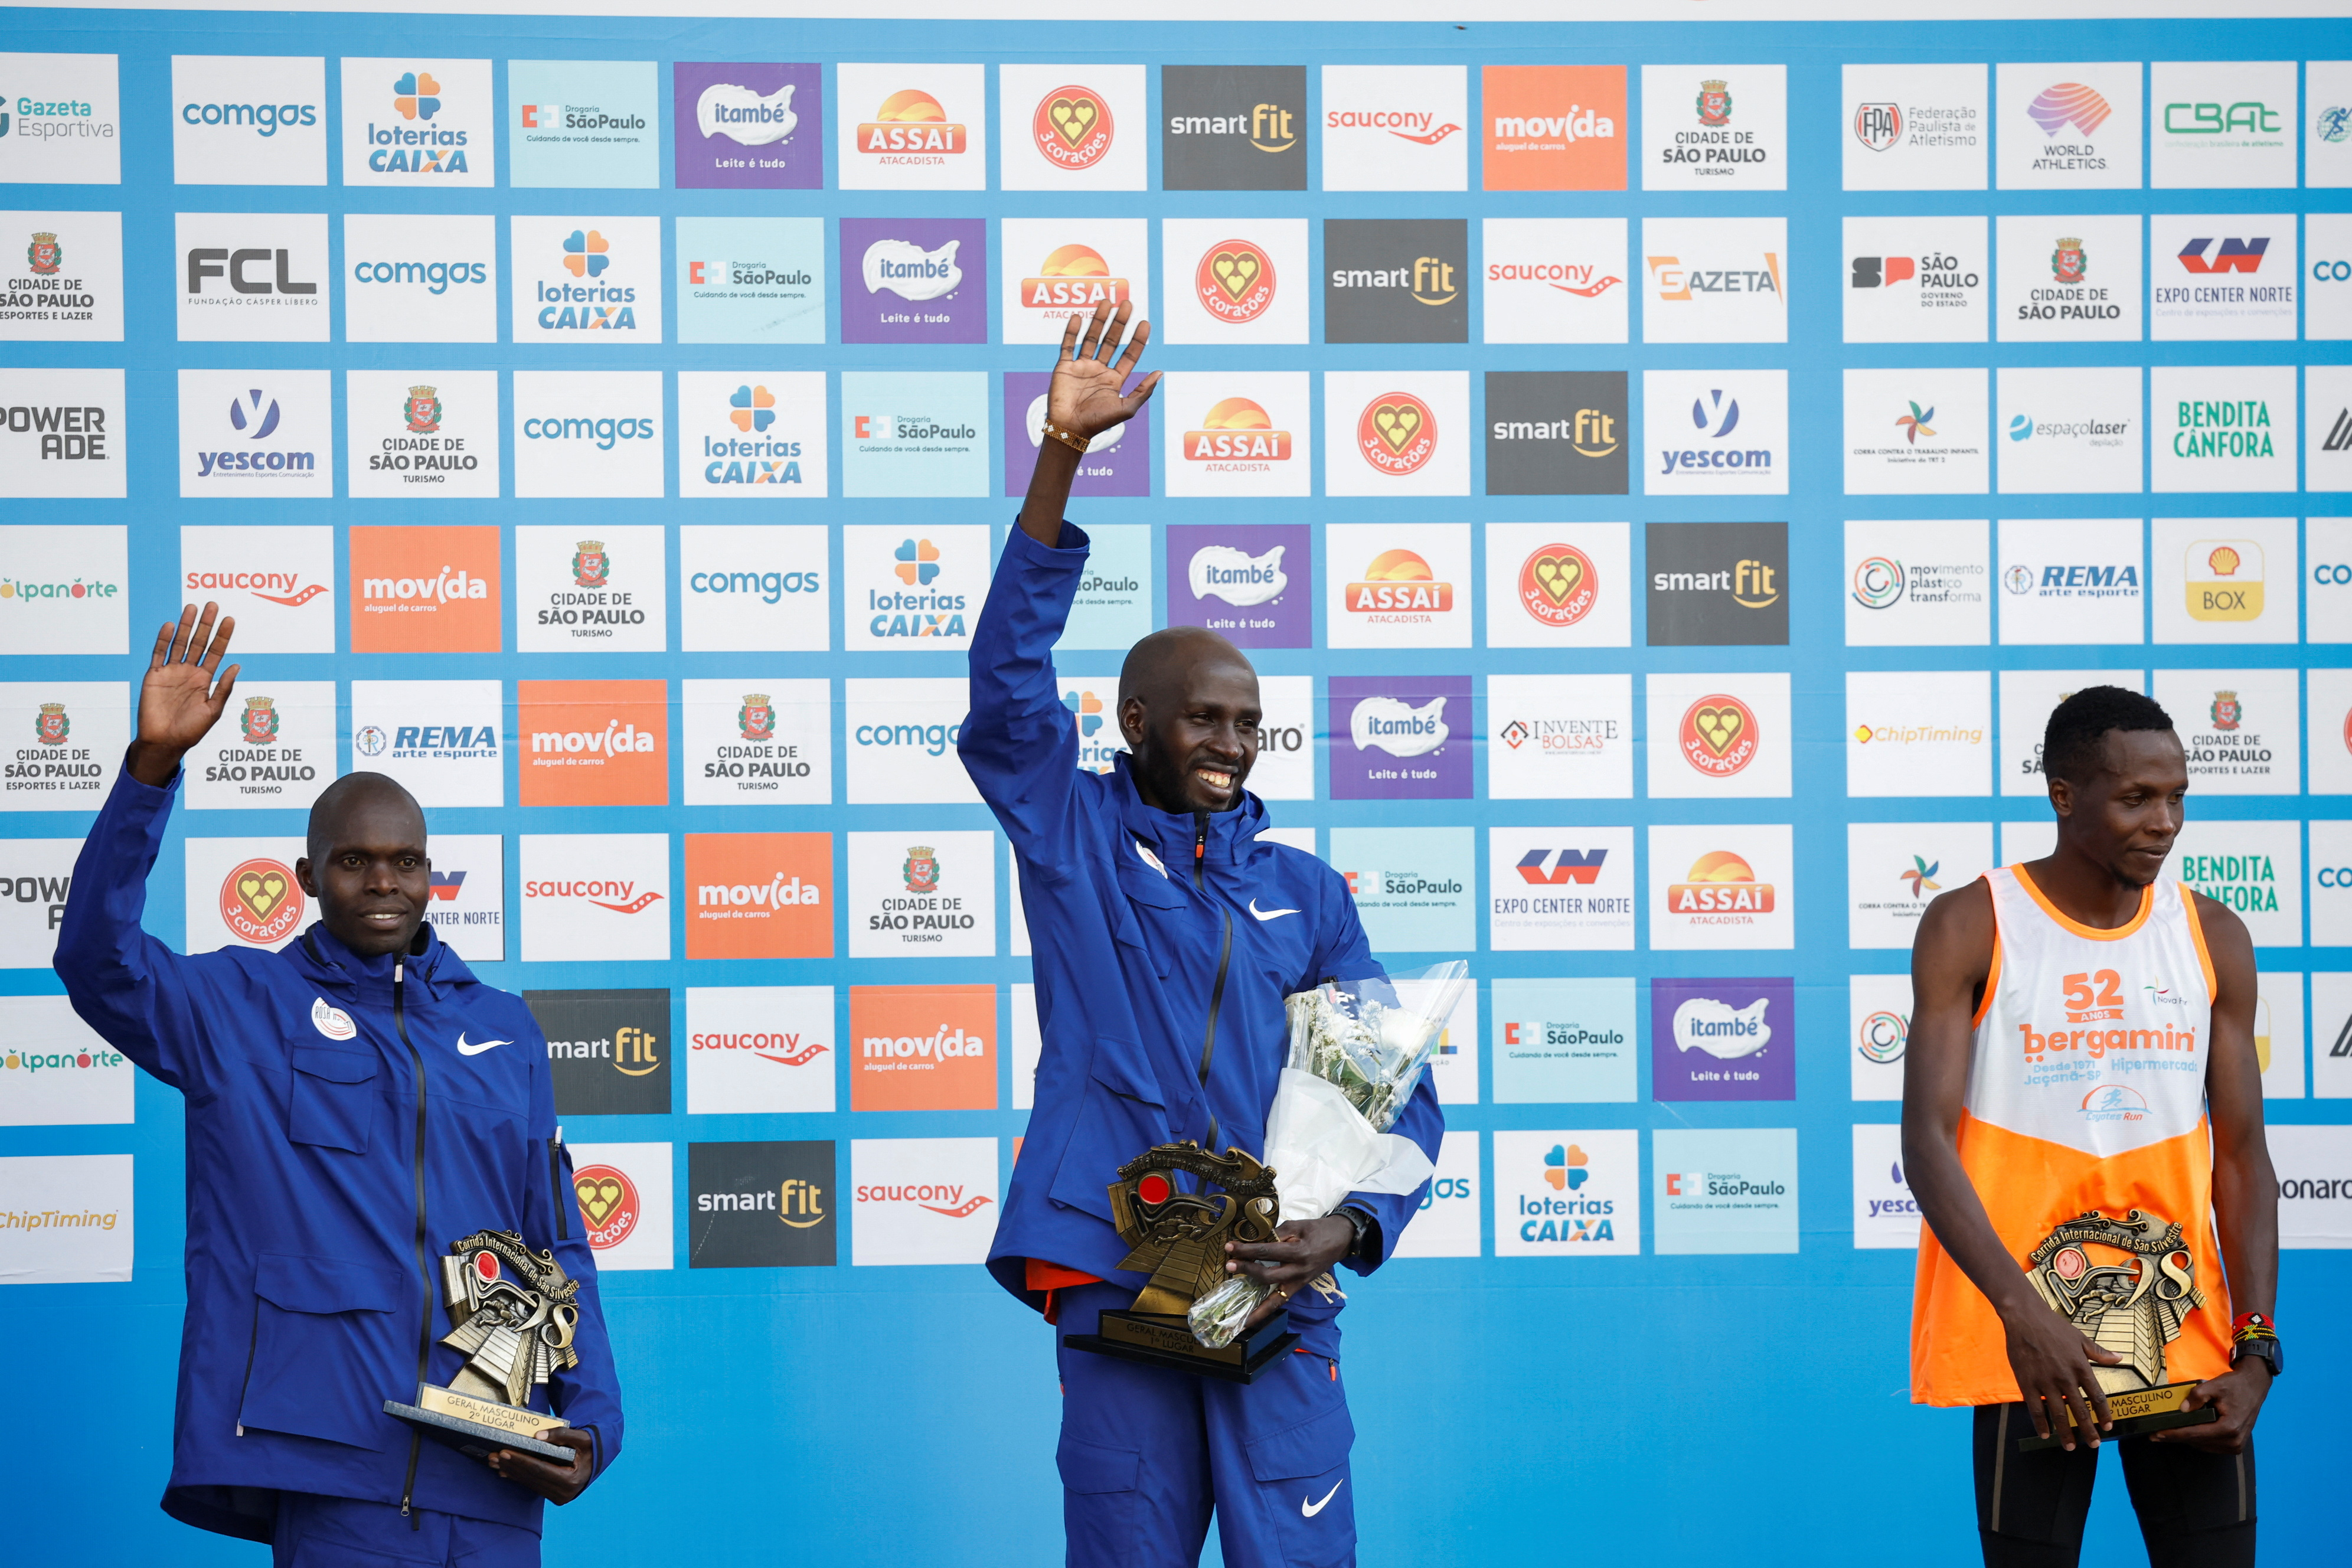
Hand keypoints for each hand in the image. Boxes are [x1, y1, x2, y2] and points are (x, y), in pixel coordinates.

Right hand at [126, 602, 238, 787]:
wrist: (165, 741)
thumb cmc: (191, 730)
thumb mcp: (213, 710)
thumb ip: (223, 688)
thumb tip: (236, 665)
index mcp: (205, 679)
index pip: (216, 652)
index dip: (222, 636)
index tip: (230, 620)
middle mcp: (189, 672)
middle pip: (199, 643)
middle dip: (206, 625)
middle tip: (213, 605)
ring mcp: (171, 672)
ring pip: (180, 643)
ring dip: (186, 626)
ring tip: (193, 608)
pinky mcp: (154, 675)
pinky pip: (159, 654)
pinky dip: (164, 639)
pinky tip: (171, 626)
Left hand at [485, 1426, 595, 1503]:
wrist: (597, 1461)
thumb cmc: (589, 1447)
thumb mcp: (581, 1437)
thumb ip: (560, 1435)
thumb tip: (537, 1436)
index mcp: (572, 1480)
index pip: (540, 1469)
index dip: (521, 1461)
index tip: (505, 1452)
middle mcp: (564, 1493)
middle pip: (532, 1477)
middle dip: (511, 1466)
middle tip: (493, 1456)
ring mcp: (558, 1496)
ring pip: (529, 1482)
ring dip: (511, 1472)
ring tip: (494, 1462)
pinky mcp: (553, 1495)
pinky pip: (532, 1485)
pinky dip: (518, 1477)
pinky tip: (504, 1471)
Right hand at [1046, 299, 1160, 440]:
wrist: (1070, 430)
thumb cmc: (1098, 423)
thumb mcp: (1126, 408)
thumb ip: (1143, 391)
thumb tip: (1160, 373)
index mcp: (1114, 380)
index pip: (1129, 354)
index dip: (1138, 339)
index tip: (1145, 323)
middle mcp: (1099, 371)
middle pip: (1111, 341)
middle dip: (1119, 323)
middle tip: (1127, 304)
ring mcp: (1082, 367)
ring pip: (1092, 338)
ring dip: (1099, 320)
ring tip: (1107, 302)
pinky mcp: (1064, 367)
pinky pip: (1068, 345)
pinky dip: (1072, 331)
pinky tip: (1078, 317)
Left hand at [1225, 1215, 1352, 1330]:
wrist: (1343, 1238)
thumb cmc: (1319, 1229)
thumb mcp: (1298, 1225)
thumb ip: (1276, 1233)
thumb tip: (1254, 1238)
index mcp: (1298, 1252)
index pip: (1266, 1251)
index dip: (1246, 1250)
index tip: (1230, 1247)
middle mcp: (1299, 1271)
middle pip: (1267, 1275)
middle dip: (1246, 1270)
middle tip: (1229, 1265)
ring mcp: (1300, 1282)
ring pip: (1275, 1298)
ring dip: (1255, 1305)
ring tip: (1237, 1311)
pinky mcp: (1301, 1287)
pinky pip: (1281, 1301)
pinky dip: (1266, 1311)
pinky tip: (1252, 1319)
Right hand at [2000, 1298, 2124, 1449]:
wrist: (2024, 1317)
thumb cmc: (2053, 1326)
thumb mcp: (2080, 1338)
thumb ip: (2099, 1352)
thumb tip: (2119, 1358)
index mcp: (2081, 1367)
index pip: (2097, 1397)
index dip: (2103, 1414)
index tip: (2108, 1427)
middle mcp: (2066, 1378)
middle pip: (2079, 1410)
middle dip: (2088, 1430)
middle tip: (2094, 1445)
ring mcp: (2046, 1382)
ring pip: (2058, 1413)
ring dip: (2065, 1433)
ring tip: (2071, 1447)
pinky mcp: (2027, 1382)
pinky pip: (2034, 1408)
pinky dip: (2040, 1423)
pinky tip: (2045, 1434)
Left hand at [2152, 1360, 2268, 1451]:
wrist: (2254, 1386)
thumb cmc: (2236, 1386)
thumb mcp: (2214, 1386)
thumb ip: (2197, 1396)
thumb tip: (2182, 1409)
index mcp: (2229, 1428)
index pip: (2195, 1434)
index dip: (2174, 1434)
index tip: (2156, 1434)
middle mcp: (2233, 1441)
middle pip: (2197, 1442)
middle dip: (2176, 1437)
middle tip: (2156, 1434)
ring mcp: (2236, 1445)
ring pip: (2203, 1445)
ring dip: (2187, 1439)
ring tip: (2169, 1432)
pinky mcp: (2235, 1445)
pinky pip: (2211, 1445)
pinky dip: (2198, 1439)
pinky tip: (2187, 1431)